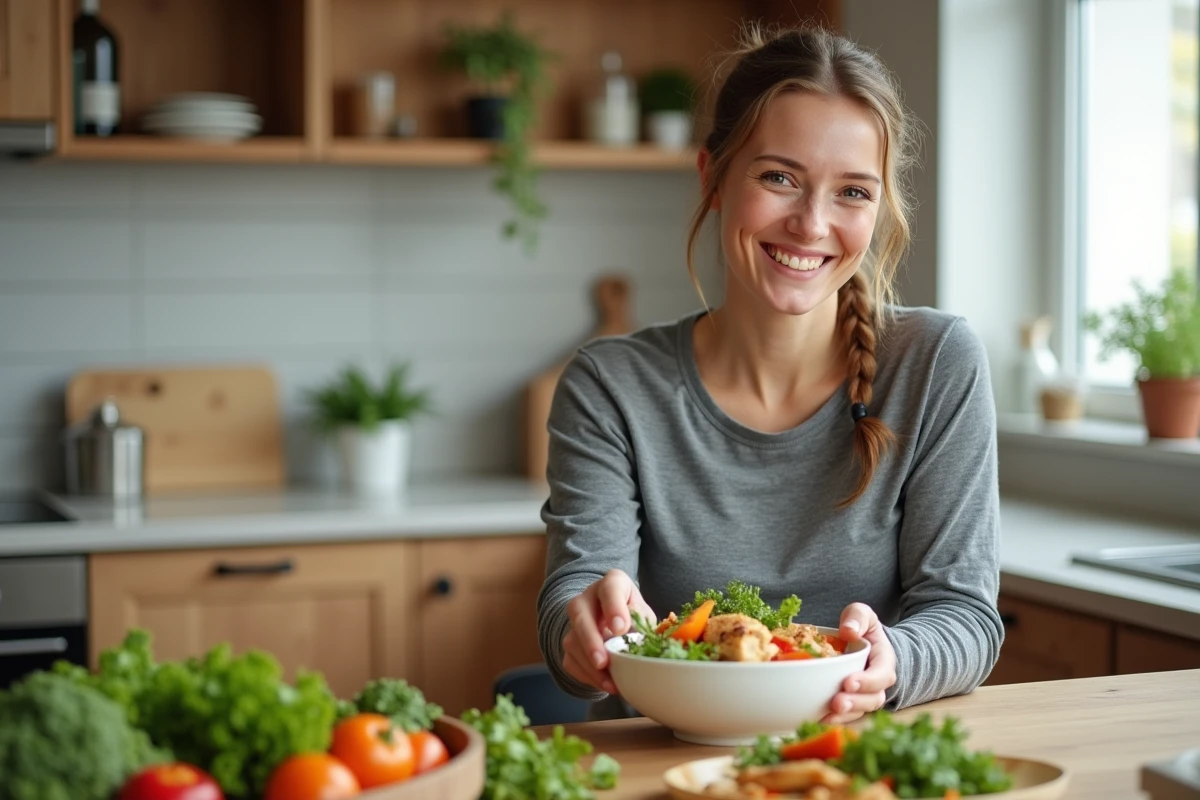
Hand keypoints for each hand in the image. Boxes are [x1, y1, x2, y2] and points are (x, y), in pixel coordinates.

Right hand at [561, 569, 655, 694]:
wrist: (613, 619)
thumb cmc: (633, 614)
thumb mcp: (644, 614)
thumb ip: (644, 624)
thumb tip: (648, 645)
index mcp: (612, 583)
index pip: (609, 588)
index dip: (613, 608)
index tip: (620, 629)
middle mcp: (587, 598)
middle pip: (580, 614)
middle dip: (591, 640)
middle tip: (603, 662)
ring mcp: (574, 621)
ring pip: (572, 641)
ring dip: (590, 666)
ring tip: (611, 684)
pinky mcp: (570, 644)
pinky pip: (571, 660)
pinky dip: (587, 676)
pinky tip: (605, 684)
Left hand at [822, 602, 896, 724]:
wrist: (864, 644)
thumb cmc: (862, 629)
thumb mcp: (863, 615)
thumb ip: (858, 618)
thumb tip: (849, 631)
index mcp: (883, 661)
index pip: (882, 674)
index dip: (868, 681)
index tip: (849, 681)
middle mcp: (877, 683)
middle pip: (873, 698)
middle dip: (855, 702)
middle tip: (837, 703)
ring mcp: (865, 695)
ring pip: (860, 711)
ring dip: (844, 715)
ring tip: (826, 715)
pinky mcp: (851, 703)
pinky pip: (846, 716)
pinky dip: (834, 720)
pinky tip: (818, 720)